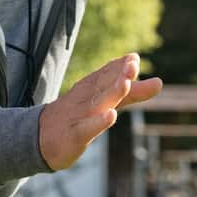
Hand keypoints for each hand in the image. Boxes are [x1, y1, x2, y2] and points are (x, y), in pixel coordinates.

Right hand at [40, 53, 161, 170]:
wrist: (38, 138)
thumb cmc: (77, 117)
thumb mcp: (106, 102)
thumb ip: (133, 93)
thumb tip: (159, 82)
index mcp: (91, 88)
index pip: (106, 73)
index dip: (120, 65)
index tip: (133, 57)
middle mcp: (85, 99)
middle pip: (103, 84)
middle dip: (119, 73)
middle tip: (133, 63)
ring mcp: (79, 116)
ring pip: (97, 103)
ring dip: (112, 92)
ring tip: (126, 83)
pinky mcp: (74, 136)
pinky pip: (87, 128)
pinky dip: (98, 122)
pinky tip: (111, 116)